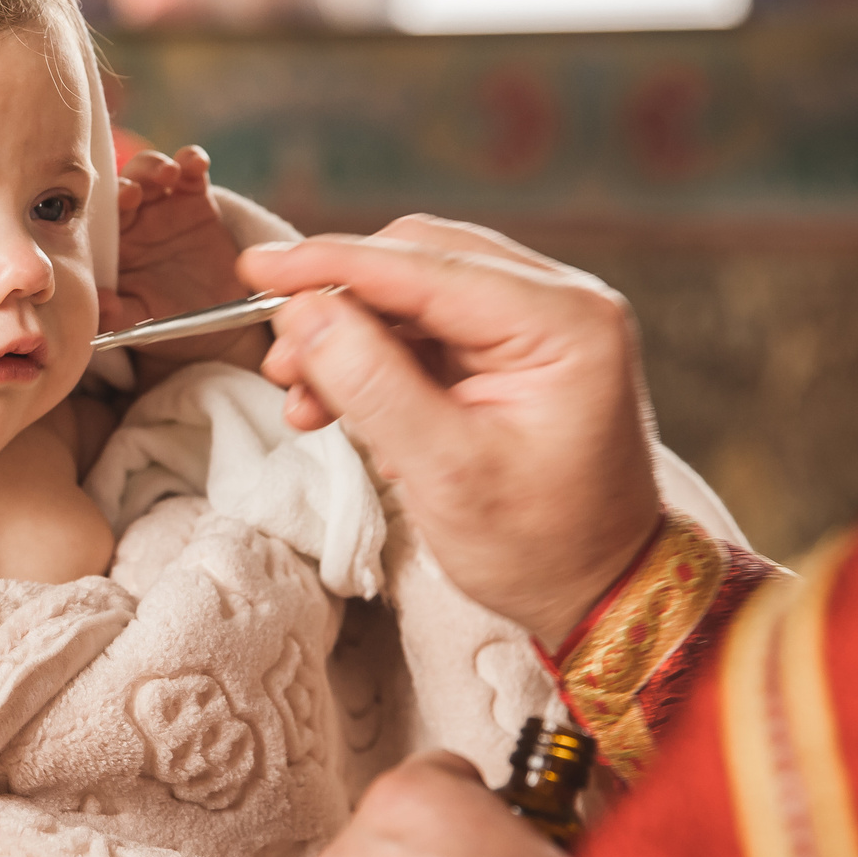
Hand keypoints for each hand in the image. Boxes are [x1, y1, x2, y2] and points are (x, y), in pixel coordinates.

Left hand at [109, 146, 265, 369]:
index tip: (118, 205)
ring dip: (155, 165)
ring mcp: (163, 204)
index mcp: (112, 244)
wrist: (215, 320)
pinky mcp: (195, 197)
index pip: (98, 216)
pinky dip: (191, 160)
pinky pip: (190, 170)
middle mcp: (133, 218)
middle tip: (136, 190)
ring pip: (151, 169)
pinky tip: (195, 163)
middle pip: (122, 184)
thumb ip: (118, 314)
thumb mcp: (141, 320)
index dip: (102, 206)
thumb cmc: (167, 319)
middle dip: (128, 181)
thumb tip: (99, 306)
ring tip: (168, 173)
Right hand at [241, 218, 661, 647]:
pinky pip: (425, 329)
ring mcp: (537, 324)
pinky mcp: (512, 351)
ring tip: (301, 392)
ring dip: (349, 335)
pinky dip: (373, 358)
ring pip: (413, 294)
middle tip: (279, 351)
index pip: (426, 266)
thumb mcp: (446, 472)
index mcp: (565, 322)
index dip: (331, 264)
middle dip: (338, 303)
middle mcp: (560, 303)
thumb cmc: (541, 546)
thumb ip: (372, 384)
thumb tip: (304, 313)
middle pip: (418, 263)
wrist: (601, 593)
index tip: (256, 269)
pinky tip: (336, 402)